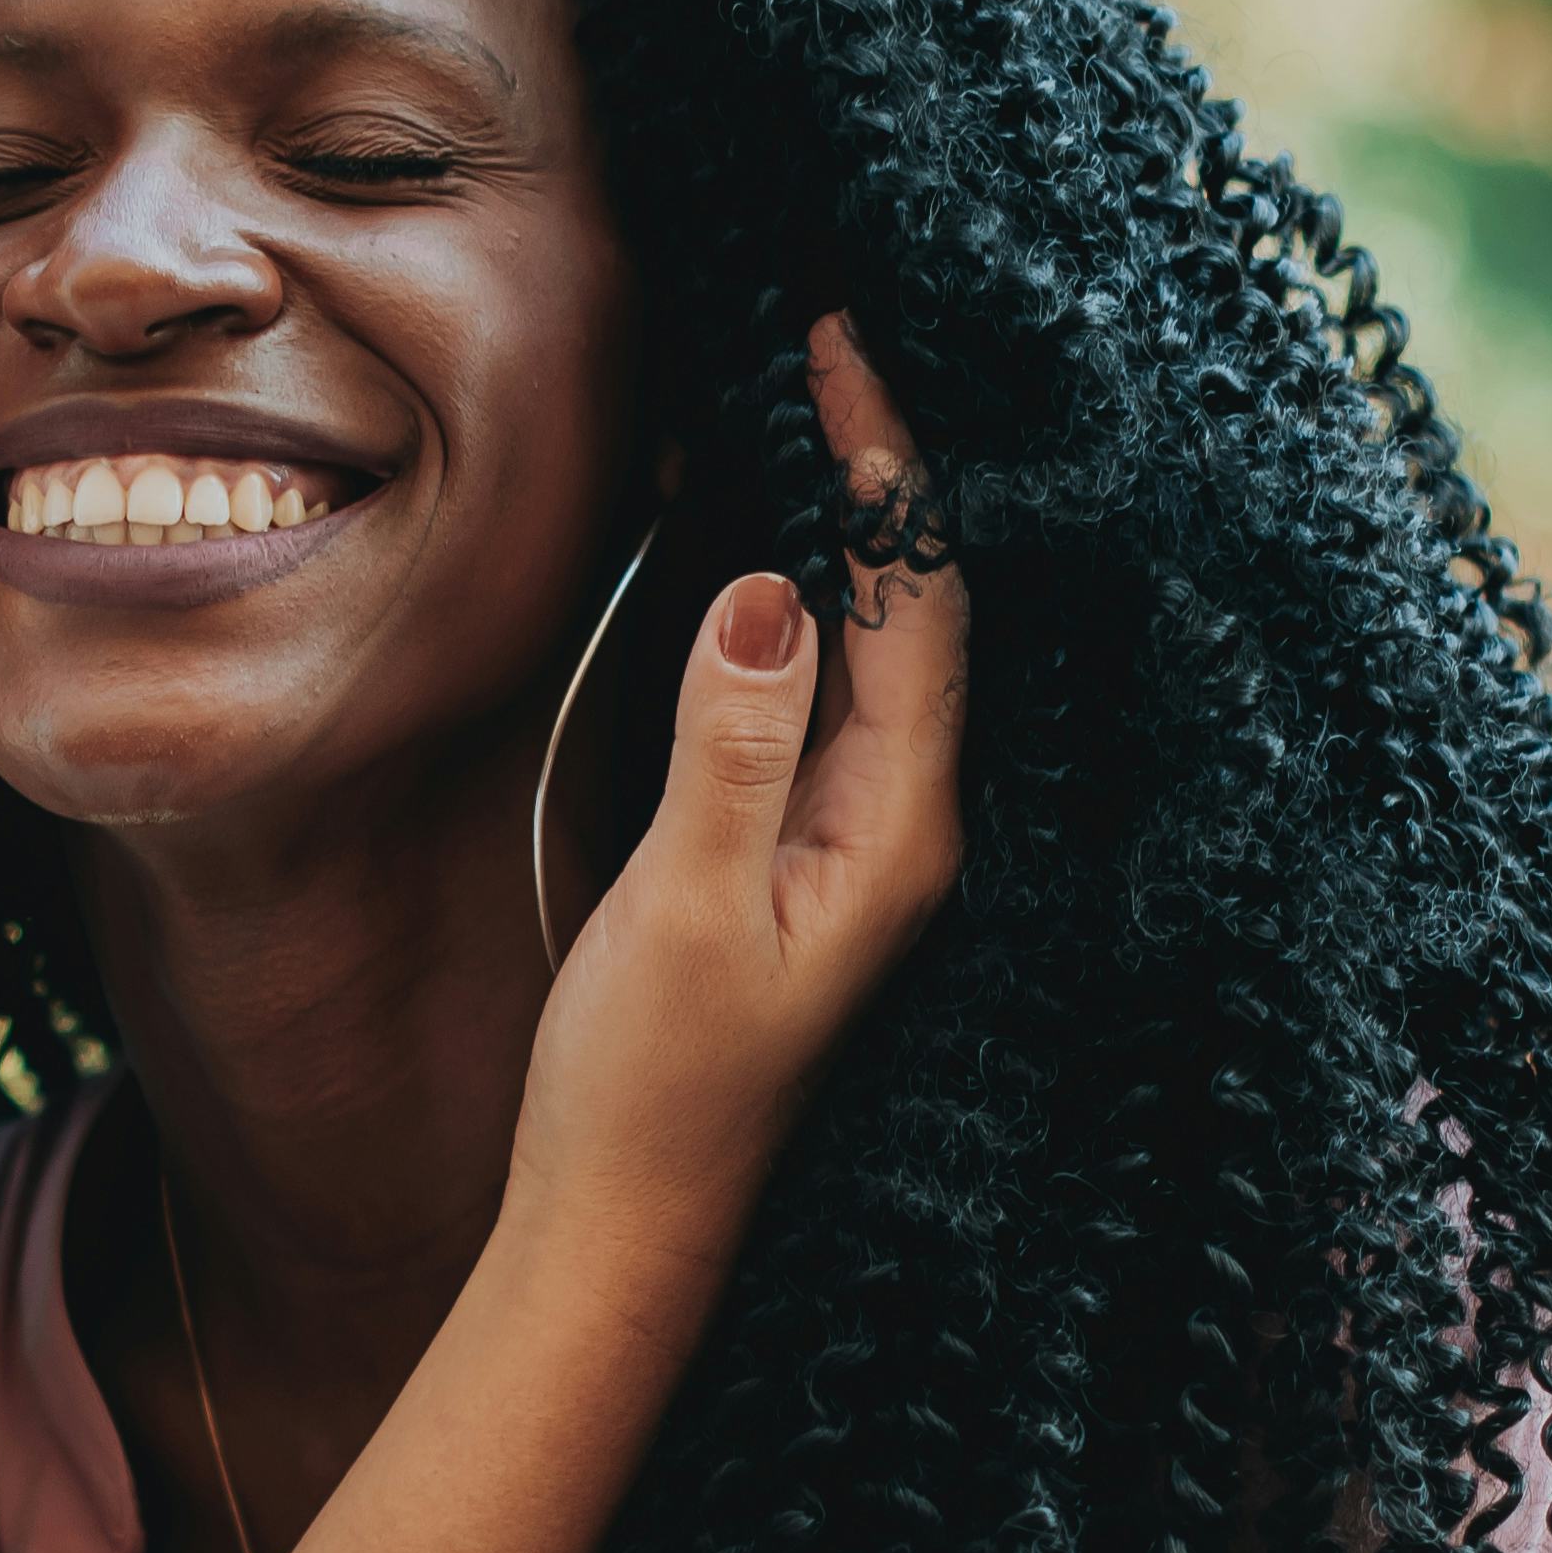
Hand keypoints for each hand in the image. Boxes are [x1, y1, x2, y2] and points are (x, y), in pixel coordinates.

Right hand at [515, 313, 972, 1254]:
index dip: (887, 466)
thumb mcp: (683, 912)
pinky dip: (797, 589)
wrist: (629, 1225)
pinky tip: (755, 532)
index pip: (922, 601)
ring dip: (839, 517)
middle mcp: (908, 820)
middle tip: (826, 327)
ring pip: (874, 635)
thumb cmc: (653, 1088)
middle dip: (877, 464)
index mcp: (904, 827)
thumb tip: (766, 590)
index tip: (839, 342)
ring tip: (800, 391)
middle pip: (921, 601)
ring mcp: (861, 833)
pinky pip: (823, 683)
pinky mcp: (805, 846)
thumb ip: (730, 748)